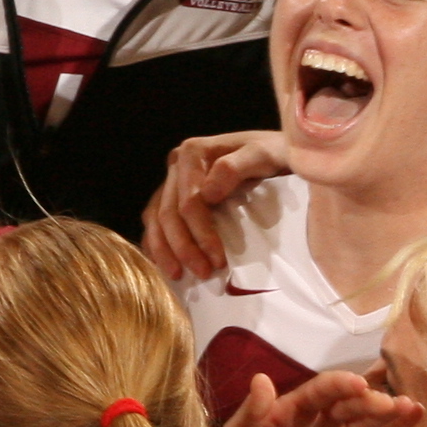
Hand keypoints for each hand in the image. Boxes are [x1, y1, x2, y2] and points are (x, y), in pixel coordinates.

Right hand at [142, 131, 287, 281]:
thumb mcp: (263, 155)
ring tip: (178, 276)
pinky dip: (156, 243)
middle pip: (169, 213)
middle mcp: (176, 165)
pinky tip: (164, 263)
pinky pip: (154, 221)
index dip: (200, 234)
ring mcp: (171, 180)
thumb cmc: (272, 153)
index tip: (218, 260)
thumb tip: (207, 194)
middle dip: (184, 248)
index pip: (189, 201)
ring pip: (155, 219)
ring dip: (165, 251)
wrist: (271, 150)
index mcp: (193, 153)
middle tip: (204, 273)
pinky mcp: (172, 194)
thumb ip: (236, 168)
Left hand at [211, 370, 420, 426]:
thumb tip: (261, 379)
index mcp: (296, 406)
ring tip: (411, 407)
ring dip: (389, 413)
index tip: (357, 384)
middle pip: (350, 404)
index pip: (322, 390)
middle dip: (369, 402)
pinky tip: (414, 417)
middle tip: (388, 404)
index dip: (339, 385)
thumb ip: (252, 412)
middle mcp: (322, 417)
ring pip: (367, 421)